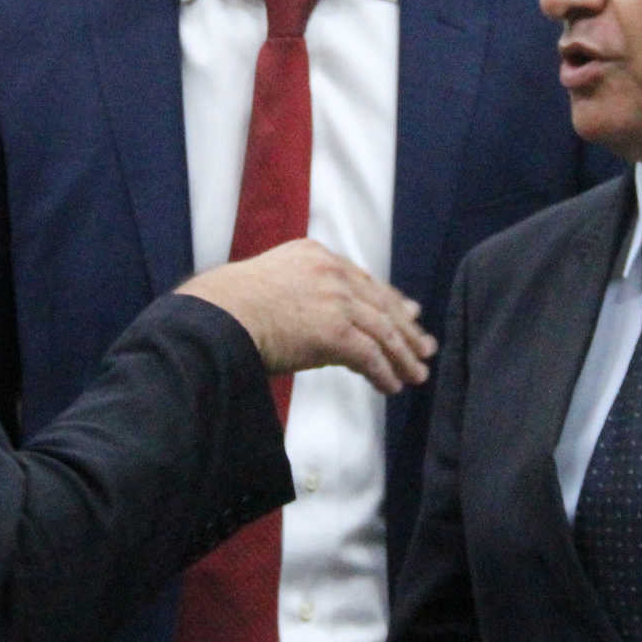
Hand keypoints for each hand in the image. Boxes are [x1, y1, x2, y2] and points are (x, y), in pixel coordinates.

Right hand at [177, 240, 435, 394]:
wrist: (217, 317)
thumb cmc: (228, 308)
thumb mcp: (271, 283)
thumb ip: (301, 293)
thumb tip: (318, 323)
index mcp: (316, 255)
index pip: (364, 280)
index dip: (389, 300)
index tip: (408, 313)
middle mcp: (332, 271)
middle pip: (381, 302)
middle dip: (406, 329)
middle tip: (424, 346)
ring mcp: (336, 299)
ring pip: (383, 330)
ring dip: (403, 356)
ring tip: (416, 374)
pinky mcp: (336, 331)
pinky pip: (371, 355)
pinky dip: (384, 373)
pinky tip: (391, 386)